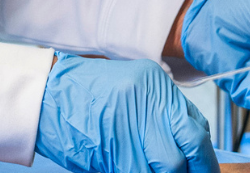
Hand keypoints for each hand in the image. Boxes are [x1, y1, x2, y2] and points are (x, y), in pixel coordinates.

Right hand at [37, 52, 217, 172]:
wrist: (44, 96)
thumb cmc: (85, 95)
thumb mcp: (132, 91)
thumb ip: (161, 115)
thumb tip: (190, 146)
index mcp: (157, 85)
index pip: (197, 126)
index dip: (204, 154)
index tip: (205, 168)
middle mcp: (149, 101)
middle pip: (189, 145)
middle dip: (195, 168)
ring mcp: (131, 124)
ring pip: (166, 165)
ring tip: (162, 172)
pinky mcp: (112, 147)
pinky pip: (139, 171)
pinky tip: (139, 170)